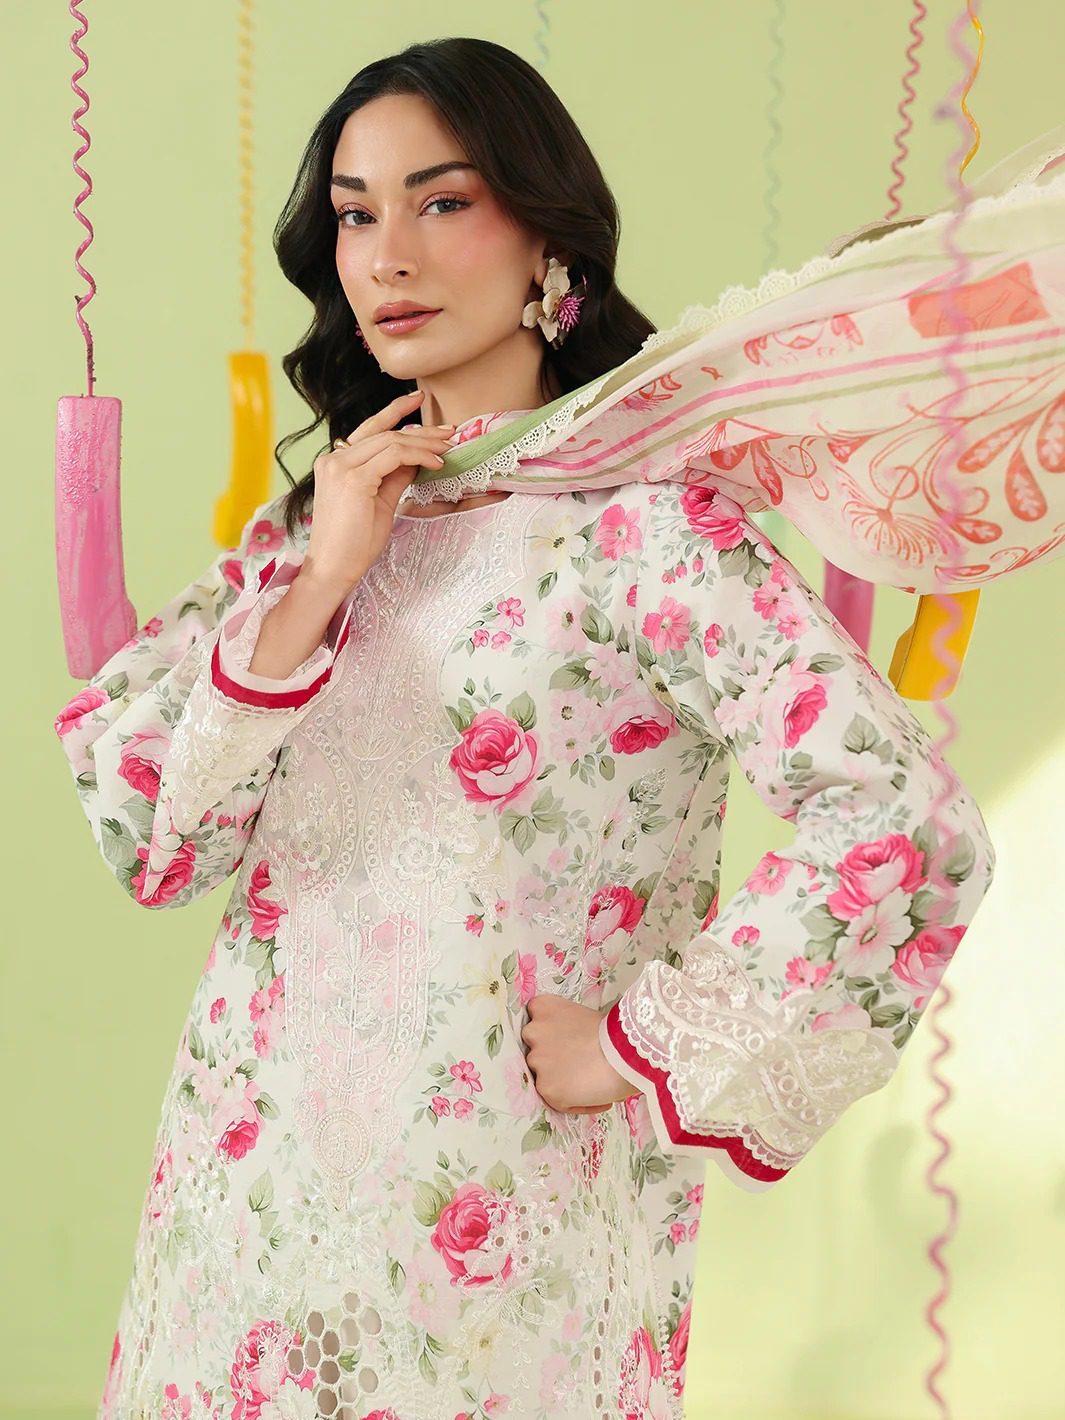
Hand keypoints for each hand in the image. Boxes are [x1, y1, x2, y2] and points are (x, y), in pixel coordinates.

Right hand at [302, 389, 455, 594]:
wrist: (333, 569)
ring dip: (425, 443)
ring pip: (391, 441)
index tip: (419, 401)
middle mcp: (334, 459)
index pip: (370, 429)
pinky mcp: (354, 479)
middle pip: (384, 433)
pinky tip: (436, 464)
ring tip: (448, 450)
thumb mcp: (380, 501)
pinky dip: (419, 456)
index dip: (395, 412)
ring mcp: (341, 467)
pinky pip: (394, 456)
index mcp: (335, 462)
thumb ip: (394, 476)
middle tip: (449, 431)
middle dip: (421, 431)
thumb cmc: (354, 542)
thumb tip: (417, 458)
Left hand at [520, 994, 641, 1114]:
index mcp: (543, 1007)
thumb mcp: (582, 1016)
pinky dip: (574, 1102)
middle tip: (577, 1063)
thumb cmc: (613, 1033)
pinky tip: (595, 1098)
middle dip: (552, 1056)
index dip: (550, 1033)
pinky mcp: (546, 1087)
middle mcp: (533, 1032)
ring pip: (543, 1075)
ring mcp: (537, 1062)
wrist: (624, 1052)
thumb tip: (566, 1047)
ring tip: (589, 1083)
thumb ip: (564, 1027)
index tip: (565, 1041)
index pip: (534, 1019)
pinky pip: (556, 1100)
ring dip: (561, 1080)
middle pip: (535, 1048)